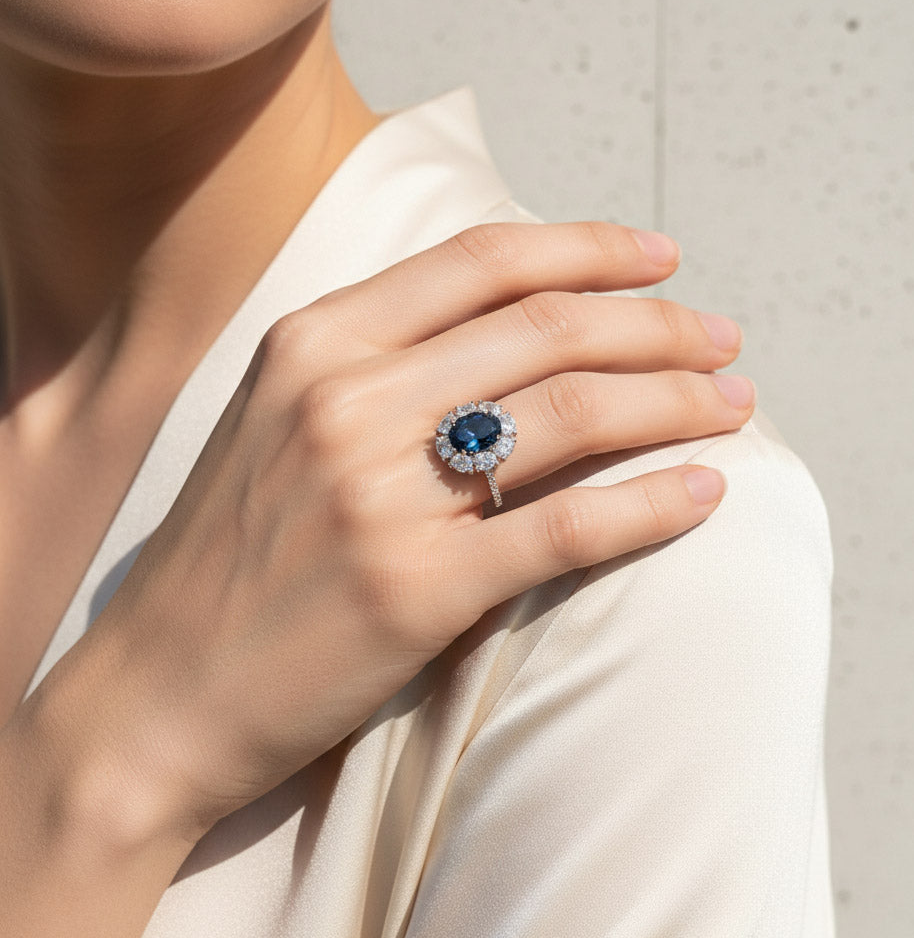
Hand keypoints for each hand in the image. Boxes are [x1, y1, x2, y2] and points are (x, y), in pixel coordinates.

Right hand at [71, 221, 753, 836]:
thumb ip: (379, 362)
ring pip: (573, 413)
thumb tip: (515, 331)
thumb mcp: (279, 419)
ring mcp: (380, 495)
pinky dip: (651, 504)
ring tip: (732, 405)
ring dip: (674, 399)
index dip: (591, 248)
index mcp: (316, 342)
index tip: (663, 259)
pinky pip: (565, 529)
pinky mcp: (414, 591)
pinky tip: (705, 492)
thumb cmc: (231, 554)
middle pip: (549, 328)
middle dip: (660, 325)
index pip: (485, 260)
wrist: (158, 690)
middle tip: (723, 340)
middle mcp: (348, 400)